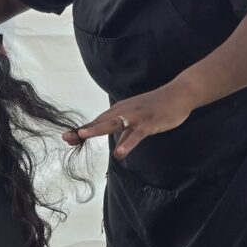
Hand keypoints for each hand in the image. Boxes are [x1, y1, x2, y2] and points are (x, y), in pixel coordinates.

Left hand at [62, 83, 194, 157]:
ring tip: (83, 135)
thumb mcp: (137, 118)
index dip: (83, 129)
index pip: (98, 121)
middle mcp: (124, 111)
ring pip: (113, 124)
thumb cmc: (157, 106)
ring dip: (97, 129)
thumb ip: (125, 131)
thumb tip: (117, 146)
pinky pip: (135, 135)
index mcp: (120, 110)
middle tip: (67, 137)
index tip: (67, 137)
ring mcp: (135, 117)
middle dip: (83, 130)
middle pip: (100, 122)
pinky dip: (127, 143)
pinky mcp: (148, 123)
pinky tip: (119, 153)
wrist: (179, 94)